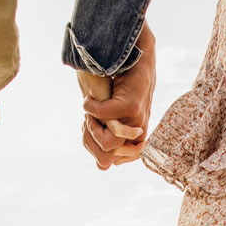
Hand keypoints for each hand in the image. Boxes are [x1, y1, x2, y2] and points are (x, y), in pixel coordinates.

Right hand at [79, 25, 156, 170]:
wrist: (131, 56)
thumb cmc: (116, 86)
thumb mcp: (107, 116)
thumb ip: (103, 138)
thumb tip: (103, 169)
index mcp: (132, 138)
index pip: (107, 162)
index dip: (91, 147)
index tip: (88, 126)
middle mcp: (138, 132)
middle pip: (106, 157)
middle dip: (91, 138)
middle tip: (89, 117)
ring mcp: (137, 119)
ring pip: (108, 142)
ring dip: (92, 125)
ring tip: (91, 108)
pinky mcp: (132, 104)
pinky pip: (105, 116)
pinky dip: (91, 108)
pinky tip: (88, 98)